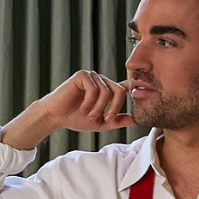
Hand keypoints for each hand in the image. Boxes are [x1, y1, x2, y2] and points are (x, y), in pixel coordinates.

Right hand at [1, 69, 131, 149]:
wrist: (56, 116)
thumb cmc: (76, 118)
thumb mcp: (101, 123)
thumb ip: (117, 120)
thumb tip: (135, 120)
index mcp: (108, 89)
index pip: (126, 88)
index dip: (133, 92)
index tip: (141, 100)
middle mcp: (102, 81)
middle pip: (120, 90)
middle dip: (114, 108)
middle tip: (105, 119)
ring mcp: (92, 76)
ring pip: (107, 92)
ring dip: (99, 108)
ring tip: (89, 115)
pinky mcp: (82, 75)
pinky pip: (94, 89)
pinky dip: (90, 102)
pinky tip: (82, 108)